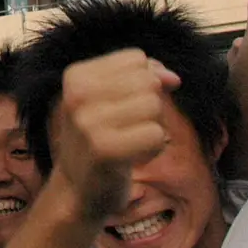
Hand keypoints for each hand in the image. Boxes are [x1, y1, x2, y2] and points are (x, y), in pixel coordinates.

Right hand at [52, 49, 179, 220]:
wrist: (77, 188)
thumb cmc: (99, 139)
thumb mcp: (110, 99)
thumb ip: (143, 78)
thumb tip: (173, 78)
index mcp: (75, 75)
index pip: (136, 58)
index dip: (144, 81)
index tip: (125, 104)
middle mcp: (77, 94)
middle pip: (148, 81)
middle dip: (149, 106)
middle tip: (127, 127)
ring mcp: (88, 121)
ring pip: (154, 106)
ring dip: (153, 128)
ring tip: (129, 142)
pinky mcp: (105, 149)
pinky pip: (156, 135)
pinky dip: (154, 149)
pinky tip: (133, 158)